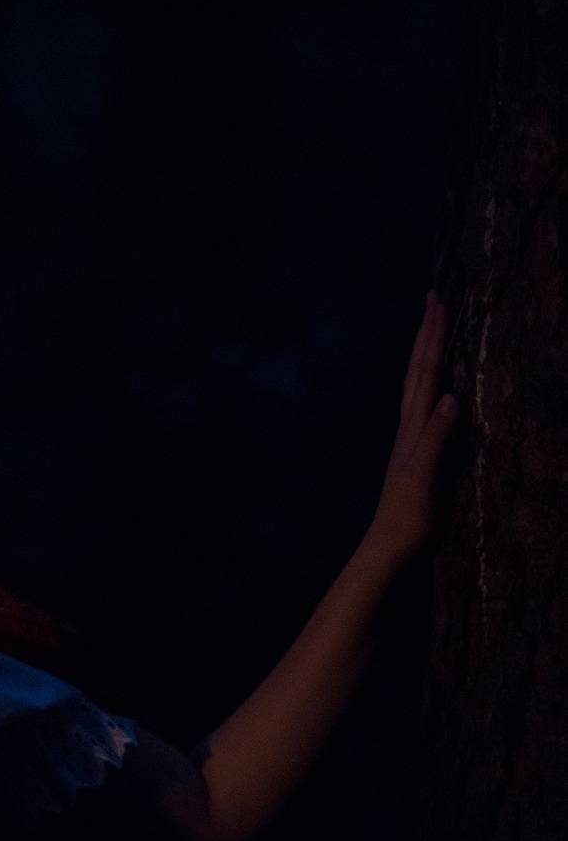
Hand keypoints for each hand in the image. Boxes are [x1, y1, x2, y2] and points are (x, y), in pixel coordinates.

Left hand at [365, 290, 460, 560]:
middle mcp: (409, 425)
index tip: (437, 302)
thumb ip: (436, 437)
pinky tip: (436, 383)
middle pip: (418, 369)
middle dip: (427, 333)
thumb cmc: (407, 514)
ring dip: (426, 352)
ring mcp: (410, 436)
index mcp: (412, 426)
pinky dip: (431, 383)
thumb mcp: (423, 475)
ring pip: (418, 383)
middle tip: (432, 298)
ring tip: (432, 328)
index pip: (425, 372)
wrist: (388, 543)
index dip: (432, 337)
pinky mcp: (416, 450)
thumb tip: (451, 397)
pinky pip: (424, 404)